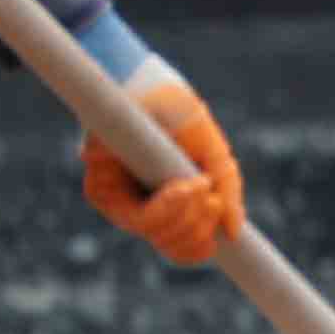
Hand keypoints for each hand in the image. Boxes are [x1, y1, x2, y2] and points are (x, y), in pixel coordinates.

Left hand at [83, 70, 244, 265]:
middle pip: (173, 246)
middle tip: (212, 196)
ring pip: (158, 236)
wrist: (148, 85)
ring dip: (188, 215)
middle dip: (200, 225)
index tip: (221, 237)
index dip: (200, 247)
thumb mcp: (214, 154)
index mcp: (167, 206)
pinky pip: (139, 220)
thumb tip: (234, 233)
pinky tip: (185, 187)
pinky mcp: (99, 192)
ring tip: (202, 185)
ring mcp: (118, 202)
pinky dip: (169, 207)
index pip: (181, 248)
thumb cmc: (180, 116)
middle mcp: (140, 209)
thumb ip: (228, 190)